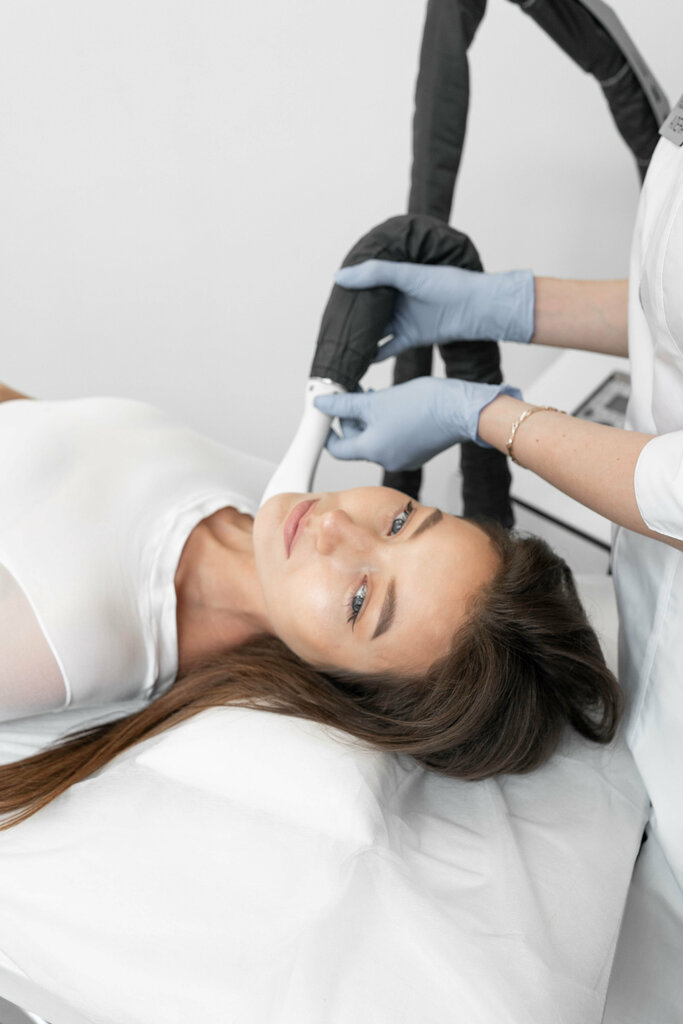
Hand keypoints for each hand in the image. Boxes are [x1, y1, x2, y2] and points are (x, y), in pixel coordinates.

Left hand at [314, 377, 521, 470]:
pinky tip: (390, 404)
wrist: (460, 409)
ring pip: (375, 438)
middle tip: (349, 393)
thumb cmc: (424, 405)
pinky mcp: (416, 450)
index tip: (324, 416)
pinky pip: (392, 438)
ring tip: (370, 394)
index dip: (328, 431)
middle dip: (350, 417)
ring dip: (368, 418)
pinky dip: (385, 423)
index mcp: (373, 450)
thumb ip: (345, 404)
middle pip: (356, 442)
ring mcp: (403, 456)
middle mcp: (386, 459)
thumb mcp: (376, 400)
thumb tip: (324, 404)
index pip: (338, 448)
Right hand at [334, 260, 534, 360]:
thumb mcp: (408, 274)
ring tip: (339, 351)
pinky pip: (388, 349)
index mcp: (392, 280)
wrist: (477, 307)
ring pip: (374, 333)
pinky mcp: (411, 338)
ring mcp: (402, 320)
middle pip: (366, 313)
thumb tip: (339, 277)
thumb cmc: (447, 284)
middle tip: (327, 332)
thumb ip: (375, 274)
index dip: (345, 297)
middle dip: (349, 323)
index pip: (361, 289)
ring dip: (359, 341)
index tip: (326, 305)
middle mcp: (395, 301)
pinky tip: (360, 361)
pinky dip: (374, 355)